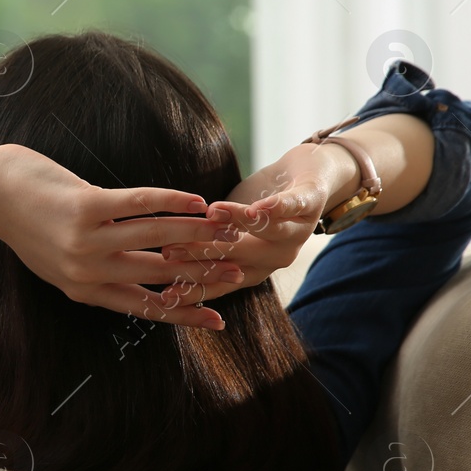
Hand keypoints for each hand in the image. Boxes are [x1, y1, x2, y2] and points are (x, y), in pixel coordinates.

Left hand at [0, 144, 245, 329]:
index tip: (218, 320)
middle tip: (238, 269)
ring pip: (155, 238)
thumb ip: (96, 268)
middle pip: (158, 274)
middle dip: (202, 272)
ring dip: (196, 233)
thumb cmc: (25, 221)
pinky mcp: (84, 206)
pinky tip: (196, 201)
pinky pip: (139, 204)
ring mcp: (84, 239)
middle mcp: (85, 271)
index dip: (184, 312)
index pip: (144, 306)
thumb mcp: (57, 259)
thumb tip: (137, 267)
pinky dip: (171, 201)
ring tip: (226, 230)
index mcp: (82, 289)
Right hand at [160, 146, 335, 296]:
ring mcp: (296, 231)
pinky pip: (294, 205)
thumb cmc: (263, 206)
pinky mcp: (310, 201)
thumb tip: (158, 259)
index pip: (219, 282)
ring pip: (267, 233)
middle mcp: (275, 256)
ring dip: (240, 225)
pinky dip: (279, 207)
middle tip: (171, 249)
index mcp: (253, 266)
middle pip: (237, 258)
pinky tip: (261, 208)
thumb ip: (203, 245)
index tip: (165, 296)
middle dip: (202, 254)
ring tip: (213, 216)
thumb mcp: (229, 231)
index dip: (193, 288)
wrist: (312, 174)